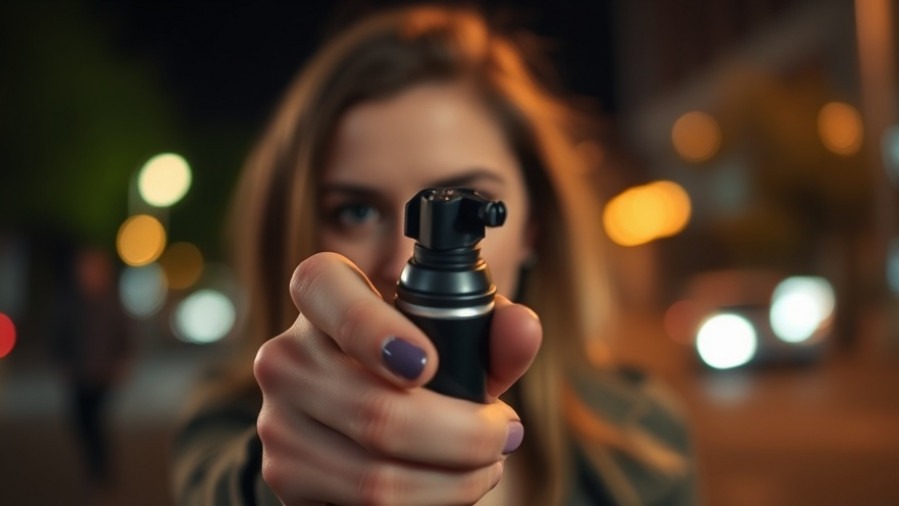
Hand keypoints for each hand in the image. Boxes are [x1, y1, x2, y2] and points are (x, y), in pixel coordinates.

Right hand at [253, 252, 541, 504]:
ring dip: (454, 480)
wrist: (358, 416)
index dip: (374, 330)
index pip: (322, 288)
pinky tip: (449, 485)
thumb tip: (522, 330)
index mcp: (320, 295)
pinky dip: (426, 504)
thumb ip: (493, 331)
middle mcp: (284, 355)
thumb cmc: (414, 360)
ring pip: (374, 475)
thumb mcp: (452, 336)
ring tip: (486, 463)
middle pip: (374, 410)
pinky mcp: (285, 477)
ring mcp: (276, 421)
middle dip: (464, 434)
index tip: (429, 365)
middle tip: (502, 434)